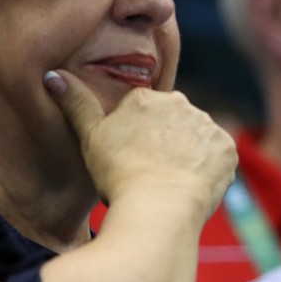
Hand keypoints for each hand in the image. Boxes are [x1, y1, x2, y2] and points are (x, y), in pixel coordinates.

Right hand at [45, 70, 235, 217]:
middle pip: (173, 124)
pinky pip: (218, 158)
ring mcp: (207, 126)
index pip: (143, 114)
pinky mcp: (227, 148)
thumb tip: (53, 74)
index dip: (137, 140)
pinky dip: (209, 171)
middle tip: (152, 172)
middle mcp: (181, 103)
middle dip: (165, 143)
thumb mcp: (89, 138)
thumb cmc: (118, 174)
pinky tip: (192, 186)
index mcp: (146, 98)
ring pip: (197, 140)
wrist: (157, 206)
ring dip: (188, 155)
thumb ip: (75, 104)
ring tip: (171, 182)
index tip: (132, 160)